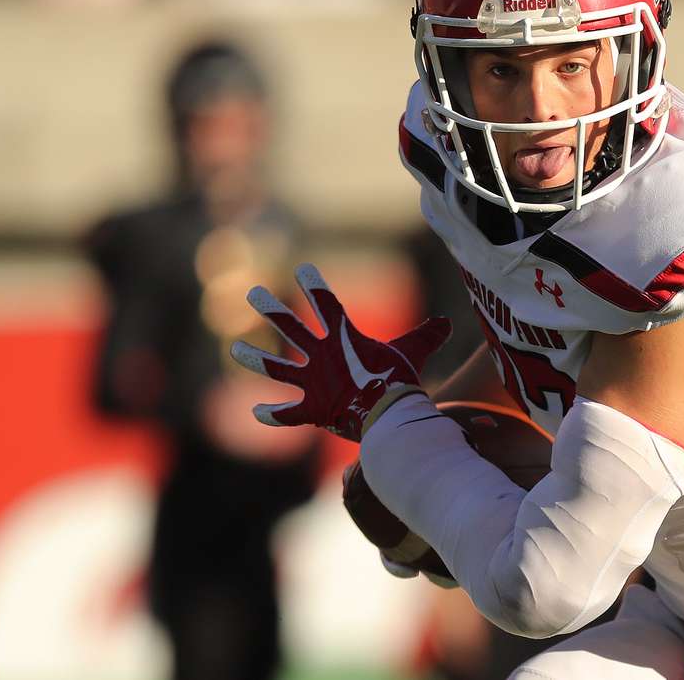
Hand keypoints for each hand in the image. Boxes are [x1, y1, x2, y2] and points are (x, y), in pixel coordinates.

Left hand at [230, 262, 450, 440]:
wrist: (388, 415)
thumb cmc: (400, 380)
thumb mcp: (414, 353)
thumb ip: (426, 336)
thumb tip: (447, 323)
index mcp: (344, 338)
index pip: (327, 304)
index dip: (315, 285)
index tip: (302, 268)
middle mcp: (322, 357)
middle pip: (291, 327)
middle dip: (271, 309)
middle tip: (252, 293)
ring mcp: (313, 383)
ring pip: (277, 369)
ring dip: (255, 358)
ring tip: (236, 348)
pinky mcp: (312, 410)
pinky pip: (287, 414)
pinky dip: (272, 415)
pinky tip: (255, 413)